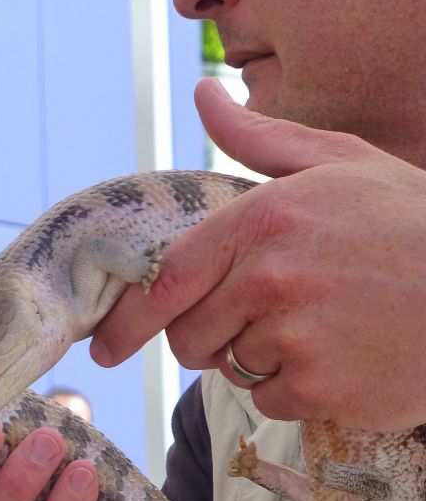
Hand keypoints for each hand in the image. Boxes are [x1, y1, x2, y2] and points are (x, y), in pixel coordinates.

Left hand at [91, 77, 425, 430]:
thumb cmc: (412, 224)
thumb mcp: (341, 164)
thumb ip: (261, 140)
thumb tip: (205, 99)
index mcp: (264, 219)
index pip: (165, 280)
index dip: (128, 320)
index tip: (105, 347)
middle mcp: (269, 278)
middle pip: (187, 336)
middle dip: (209, 336)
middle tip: (263, 317)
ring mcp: (294, 337)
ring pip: (230, 368)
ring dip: (259, 358)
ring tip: (320, 326)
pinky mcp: (319, 388)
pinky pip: (270, 401)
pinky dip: (294, 390)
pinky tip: (340, 358)